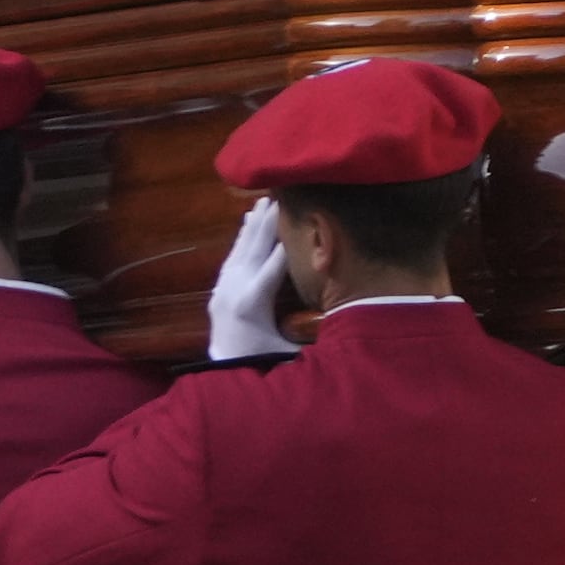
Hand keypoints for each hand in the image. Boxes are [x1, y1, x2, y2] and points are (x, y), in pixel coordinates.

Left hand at [203, 196, 296, 361]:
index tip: (300, 216)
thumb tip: (345, 326)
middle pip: (255, 247)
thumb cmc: (260, 361)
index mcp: (251, 301)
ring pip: (241, 247)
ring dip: (254, 223)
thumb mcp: (286, 351)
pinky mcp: (218, 288)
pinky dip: (242, 236)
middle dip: (269, 221)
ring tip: (264, 200)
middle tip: (281, 195)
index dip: (288, 240)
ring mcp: (223, 286)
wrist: (223, 369)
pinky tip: (248, 220)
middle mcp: (234, 288)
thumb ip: (310, 337)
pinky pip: (232, 255)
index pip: (274, 264)